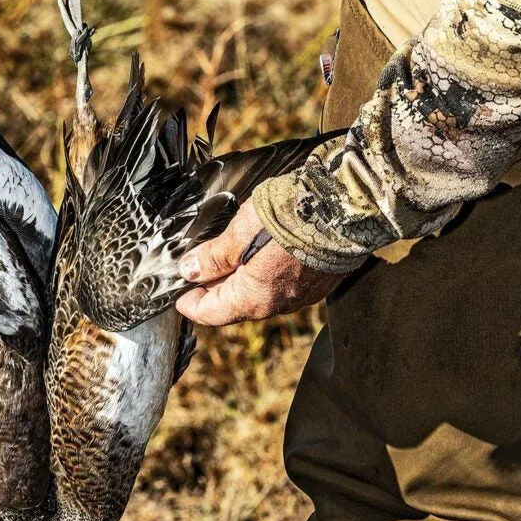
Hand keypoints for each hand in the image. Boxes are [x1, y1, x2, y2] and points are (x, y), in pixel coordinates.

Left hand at [175, 200, 344, 325]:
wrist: (342, 206)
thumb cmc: (289, 219)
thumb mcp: (237, 234)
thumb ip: (212, 257)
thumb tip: (189, 271)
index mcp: (254, 299)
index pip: (211, 314)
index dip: (190, 303)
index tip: (177, 292)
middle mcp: (278, 304)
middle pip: (235, 304)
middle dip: (213, 288)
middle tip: (197, 267)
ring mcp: (301, 294)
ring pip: (259, 293)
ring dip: (239, 279)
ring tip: (225, 255)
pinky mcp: (317, 280)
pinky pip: (282, 283)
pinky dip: (264, 273)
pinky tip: (258, 252)